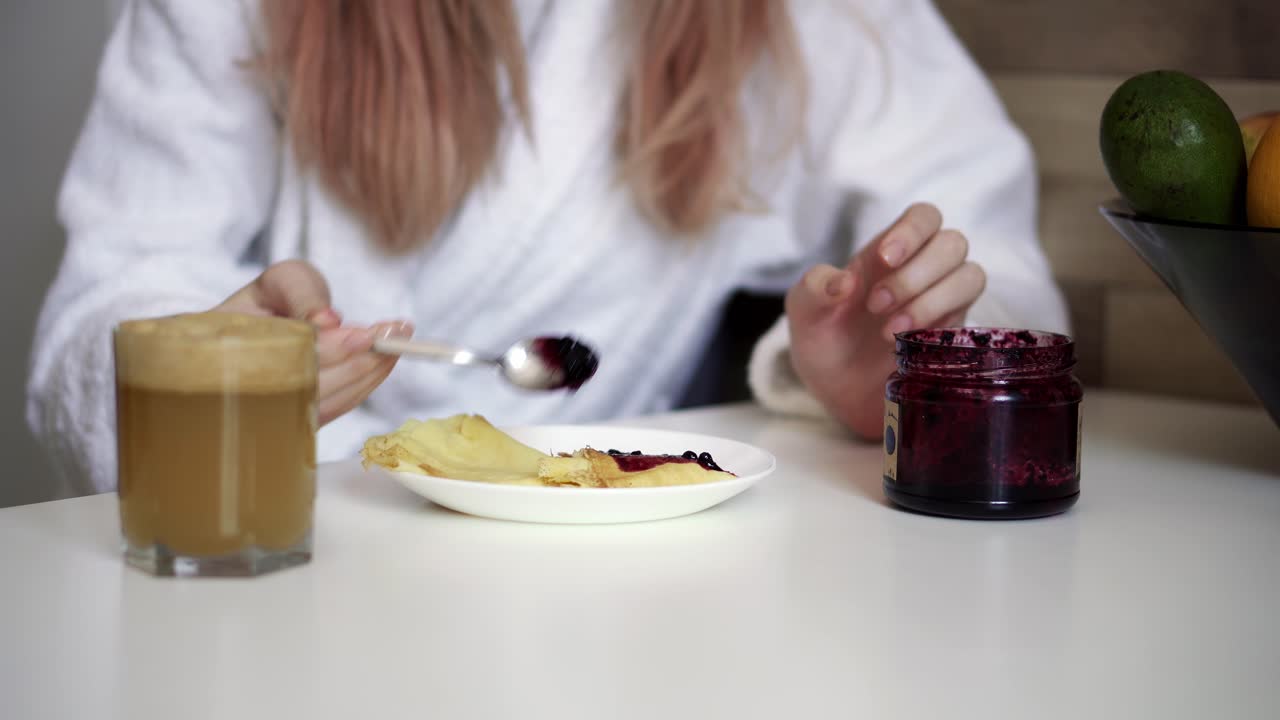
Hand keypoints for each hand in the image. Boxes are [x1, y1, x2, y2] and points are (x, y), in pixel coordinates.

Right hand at [214, 260, 412, 424]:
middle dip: (362, 359)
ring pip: (333, 400)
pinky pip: (339, 406)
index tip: (365, 334)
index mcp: (235, 353)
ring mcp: (281, 411)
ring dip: (372, 371)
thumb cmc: (269, 300)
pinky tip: (387, 358)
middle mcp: (254, 391)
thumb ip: (301, 292)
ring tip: (400, 338)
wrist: (256, 328)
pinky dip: (367, 382)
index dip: (331, 349)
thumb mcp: (281, 280)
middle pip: (316, 386)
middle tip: (398, 333)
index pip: (289, 358)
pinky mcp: (305, 417)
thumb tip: (328, 321)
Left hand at [785, 203, 986, 439]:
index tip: (884, 259)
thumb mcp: (804, 310)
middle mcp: (922, 270)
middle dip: (915, 274)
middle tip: (875, 306)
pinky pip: (969, 316)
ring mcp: (942, 301)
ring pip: (970, 276)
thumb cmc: (823, 337)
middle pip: (952, 243)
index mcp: (888, 252)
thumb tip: (844, 282)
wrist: (835, 390)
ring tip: (890, 330)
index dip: (912, 230)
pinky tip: (905, 342)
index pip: (923, 217)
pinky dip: (938, 324)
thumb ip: (815, 287)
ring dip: (932, 299)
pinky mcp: (952, 333)